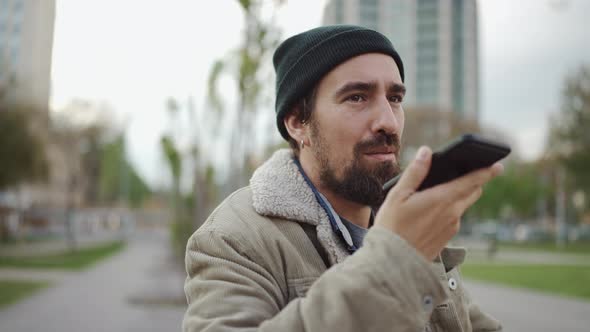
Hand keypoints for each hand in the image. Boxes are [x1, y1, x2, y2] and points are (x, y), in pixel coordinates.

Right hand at [375, 146, 503, 260]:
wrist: (392, 262)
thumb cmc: (392, 226)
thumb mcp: (398, 195)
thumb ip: (415, 172)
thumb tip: (426, 152)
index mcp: (442, 199)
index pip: (472, 181)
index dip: (486, 171)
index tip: (497, 165)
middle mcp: (453, 213)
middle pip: (472, 192)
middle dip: (473, 181)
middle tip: (468, 172)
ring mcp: (451, 227)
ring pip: (462, 205)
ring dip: (458, 196)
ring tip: (440, 190)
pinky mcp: (447, 238)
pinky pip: (454, 218)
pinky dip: (449, 210)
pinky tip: (431, 211)